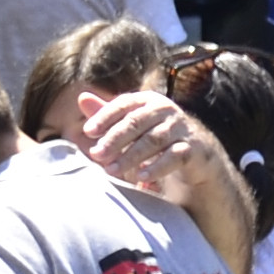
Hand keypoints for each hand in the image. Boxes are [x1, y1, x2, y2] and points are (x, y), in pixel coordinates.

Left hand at [67, 86, 221, 210]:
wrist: (193, 151)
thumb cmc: (151, 134)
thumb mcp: (130, 123)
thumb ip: (106, 113)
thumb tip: (81, 97)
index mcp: (147, 100)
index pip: (123, 104)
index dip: (105, 116)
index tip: (88, 132)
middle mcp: (165, 109)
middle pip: (136, 122)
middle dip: (114, 139)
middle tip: (96, 154)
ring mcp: (180, 128)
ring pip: (153, 140)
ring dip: (130, 156)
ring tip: (111, 170)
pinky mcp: (192, 148)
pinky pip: (174, 156)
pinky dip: (157, 167)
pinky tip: (140, 177)